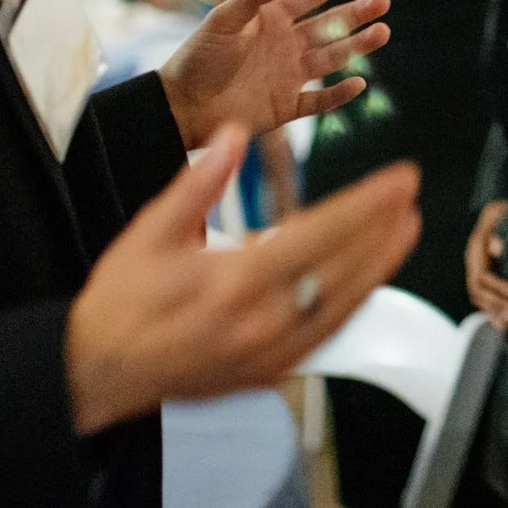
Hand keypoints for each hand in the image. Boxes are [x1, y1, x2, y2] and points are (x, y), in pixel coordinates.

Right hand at [65, 130, 420, 433]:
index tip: (398, 179)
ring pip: (343, 308)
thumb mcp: (150, 232)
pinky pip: (325, 337)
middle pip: (343, 271)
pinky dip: (353, 305)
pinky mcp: (268, 375)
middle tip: (410, 195)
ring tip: (404, 230)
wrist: (96, 372)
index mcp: (233, 282)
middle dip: (383, 230)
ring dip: (379, 267)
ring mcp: (268, 355)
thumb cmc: (121, 301)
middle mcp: (260, 323)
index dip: (365, 204)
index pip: (319, 234)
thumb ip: (198, 182)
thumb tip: (235, 132)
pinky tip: (368, 279)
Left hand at [159, 0, 390, 151]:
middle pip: (330, 24)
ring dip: (357, 45)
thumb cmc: (196, 59)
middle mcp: (286, 44)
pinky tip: (359, 82)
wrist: (179, 108)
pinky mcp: (286, 107)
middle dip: (357, 12)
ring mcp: (289, 76)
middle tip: (383, 0)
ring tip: (383, 32)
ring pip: (332, 57)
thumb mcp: (221, 19)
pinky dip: (339, 94)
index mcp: (271, 19)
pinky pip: (320, 101)